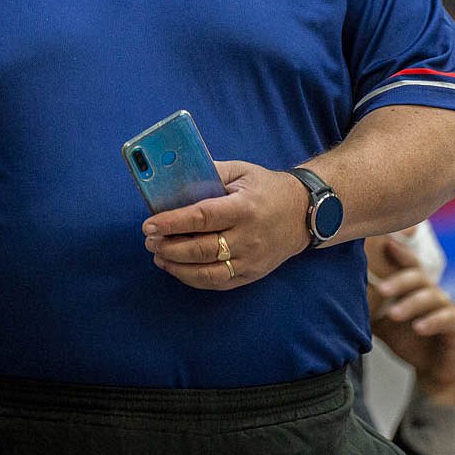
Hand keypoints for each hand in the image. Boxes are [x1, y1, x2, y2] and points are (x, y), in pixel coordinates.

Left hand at [141, 161, 310, 288]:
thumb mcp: (241, 171)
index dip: (172, 223)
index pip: (201, 218)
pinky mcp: (252, 275)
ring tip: (158, 256)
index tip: (149, 225)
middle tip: (149, 241)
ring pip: (207, 273)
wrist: (305, 213)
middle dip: (169, 247)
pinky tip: (178, 268)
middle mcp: (248, 238)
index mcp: (244, 208)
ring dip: (177, 267)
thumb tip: (173, 179)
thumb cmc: (268, 188)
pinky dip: (193, 279)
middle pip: (201, 250)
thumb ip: (209, 174)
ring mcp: (251, 260)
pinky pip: (218, 283)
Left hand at [366, 236, 454, 405]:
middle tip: (382, 289)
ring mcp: (446, 307)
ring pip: (431, 297)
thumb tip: (334, 298)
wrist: (435, 369)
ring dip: (411, 304)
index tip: (385, 243)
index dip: (398, 251)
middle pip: (417, 276)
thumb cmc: (406, 339)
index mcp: (412, 287)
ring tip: (394, 314)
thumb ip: (367, 308)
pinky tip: (419, 328)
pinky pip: (447, 319)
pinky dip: (432, 322)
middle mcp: (430, 291)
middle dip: (399, 281)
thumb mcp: (382, 323)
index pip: (406, 263)